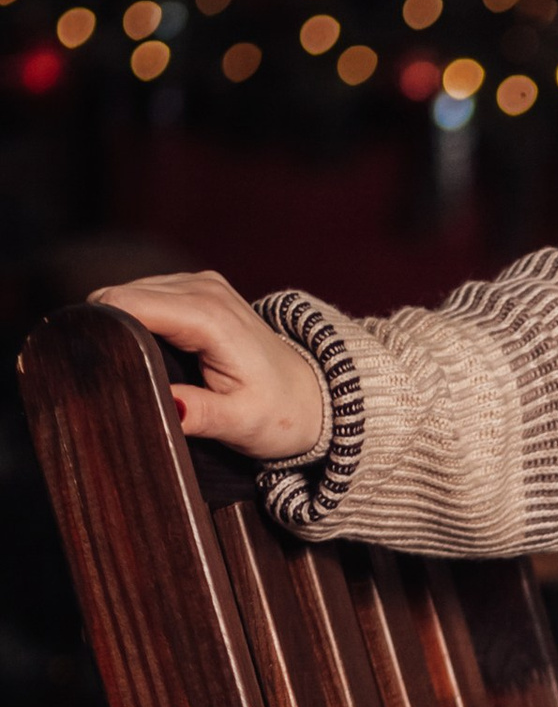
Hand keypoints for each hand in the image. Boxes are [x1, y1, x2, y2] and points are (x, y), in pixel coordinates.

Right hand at [92, 270, 328, 459]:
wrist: (312, 397)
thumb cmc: (278, 413)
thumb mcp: (242, 423)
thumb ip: (202, 415)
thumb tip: (169, 406)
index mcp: (208, 316)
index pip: (127, 305)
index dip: (102, 332)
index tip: (97, 367)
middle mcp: (202, 287)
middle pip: (120, 296)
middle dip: (109, 332)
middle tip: (119, 377)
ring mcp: (200, 282)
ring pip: (128, 294)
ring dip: (122, 327)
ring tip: (139, 368)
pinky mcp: (196, 288)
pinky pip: (145, 296)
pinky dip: (137, 321)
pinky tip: (151, 353)